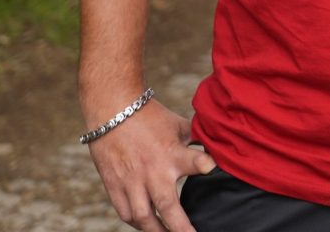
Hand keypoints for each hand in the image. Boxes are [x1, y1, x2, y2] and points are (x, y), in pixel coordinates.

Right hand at [86, 101, 215, 230]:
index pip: (194, 161)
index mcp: (171, 152)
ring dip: (157, 231)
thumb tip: (217, 150)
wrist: (112, 110)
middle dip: (180, 227)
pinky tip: (148, 227)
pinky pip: (126, 213)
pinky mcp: (114, 185)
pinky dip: (137, 223)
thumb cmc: (150, 118)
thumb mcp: (178, 126)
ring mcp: (131, 181)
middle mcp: (152, 170)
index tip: (212, 168)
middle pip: (167, 205)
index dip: (204, 165)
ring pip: (143, 217)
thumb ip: (196, 142)